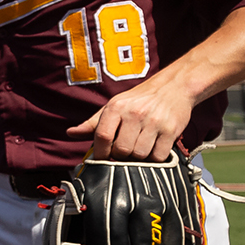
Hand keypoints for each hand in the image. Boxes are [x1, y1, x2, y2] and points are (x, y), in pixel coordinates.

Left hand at [66, 80, 193, 160]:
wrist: (173, 86)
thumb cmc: (139, 99)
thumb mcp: (114, 106)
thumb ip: (93, 123)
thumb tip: (71, 133)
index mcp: (117, 107)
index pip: (103, 136)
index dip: (101, 152)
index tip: (103, 157)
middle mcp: (135, 113)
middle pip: (121, 150)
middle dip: (121, 156)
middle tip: (125, 150)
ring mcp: (154, 122)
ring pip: (139, 155)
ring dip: (138, 158)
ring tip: (139, 147)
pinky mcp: (171, 130)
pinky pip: (158, 156)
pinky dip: (154, 158)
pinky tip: (153, 148)